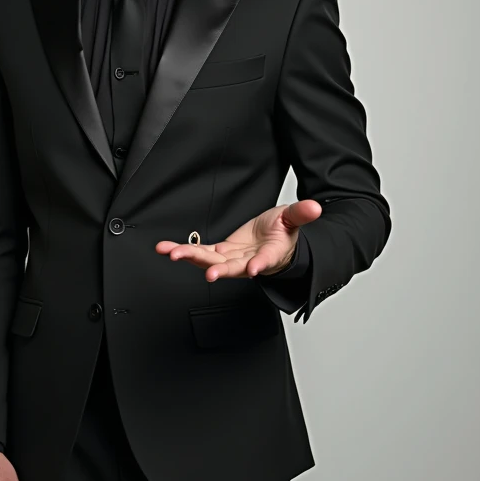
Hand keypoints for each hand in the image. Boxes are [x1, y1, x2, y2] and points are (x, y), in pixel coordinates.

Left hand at [155, 199, 321, 281]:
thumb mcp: (293, 219)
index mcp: (270, 254)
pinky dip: (182, 250)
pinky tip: (165, 249)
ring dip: (191, 257)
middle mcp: (248, 262)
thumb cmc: (283, 232)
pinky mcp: (219, 253)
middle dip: (219, 269)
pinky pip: (198, 253)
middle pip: (232, 267)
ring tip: (172, 253)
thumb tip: (315, 207)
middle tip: (209, 273)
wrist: (272, 239)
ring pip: (209, 261)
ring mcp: (231, 259)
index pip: (266, 260)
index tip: (253, 268)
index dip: (260, 264)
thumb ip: (301, 214)